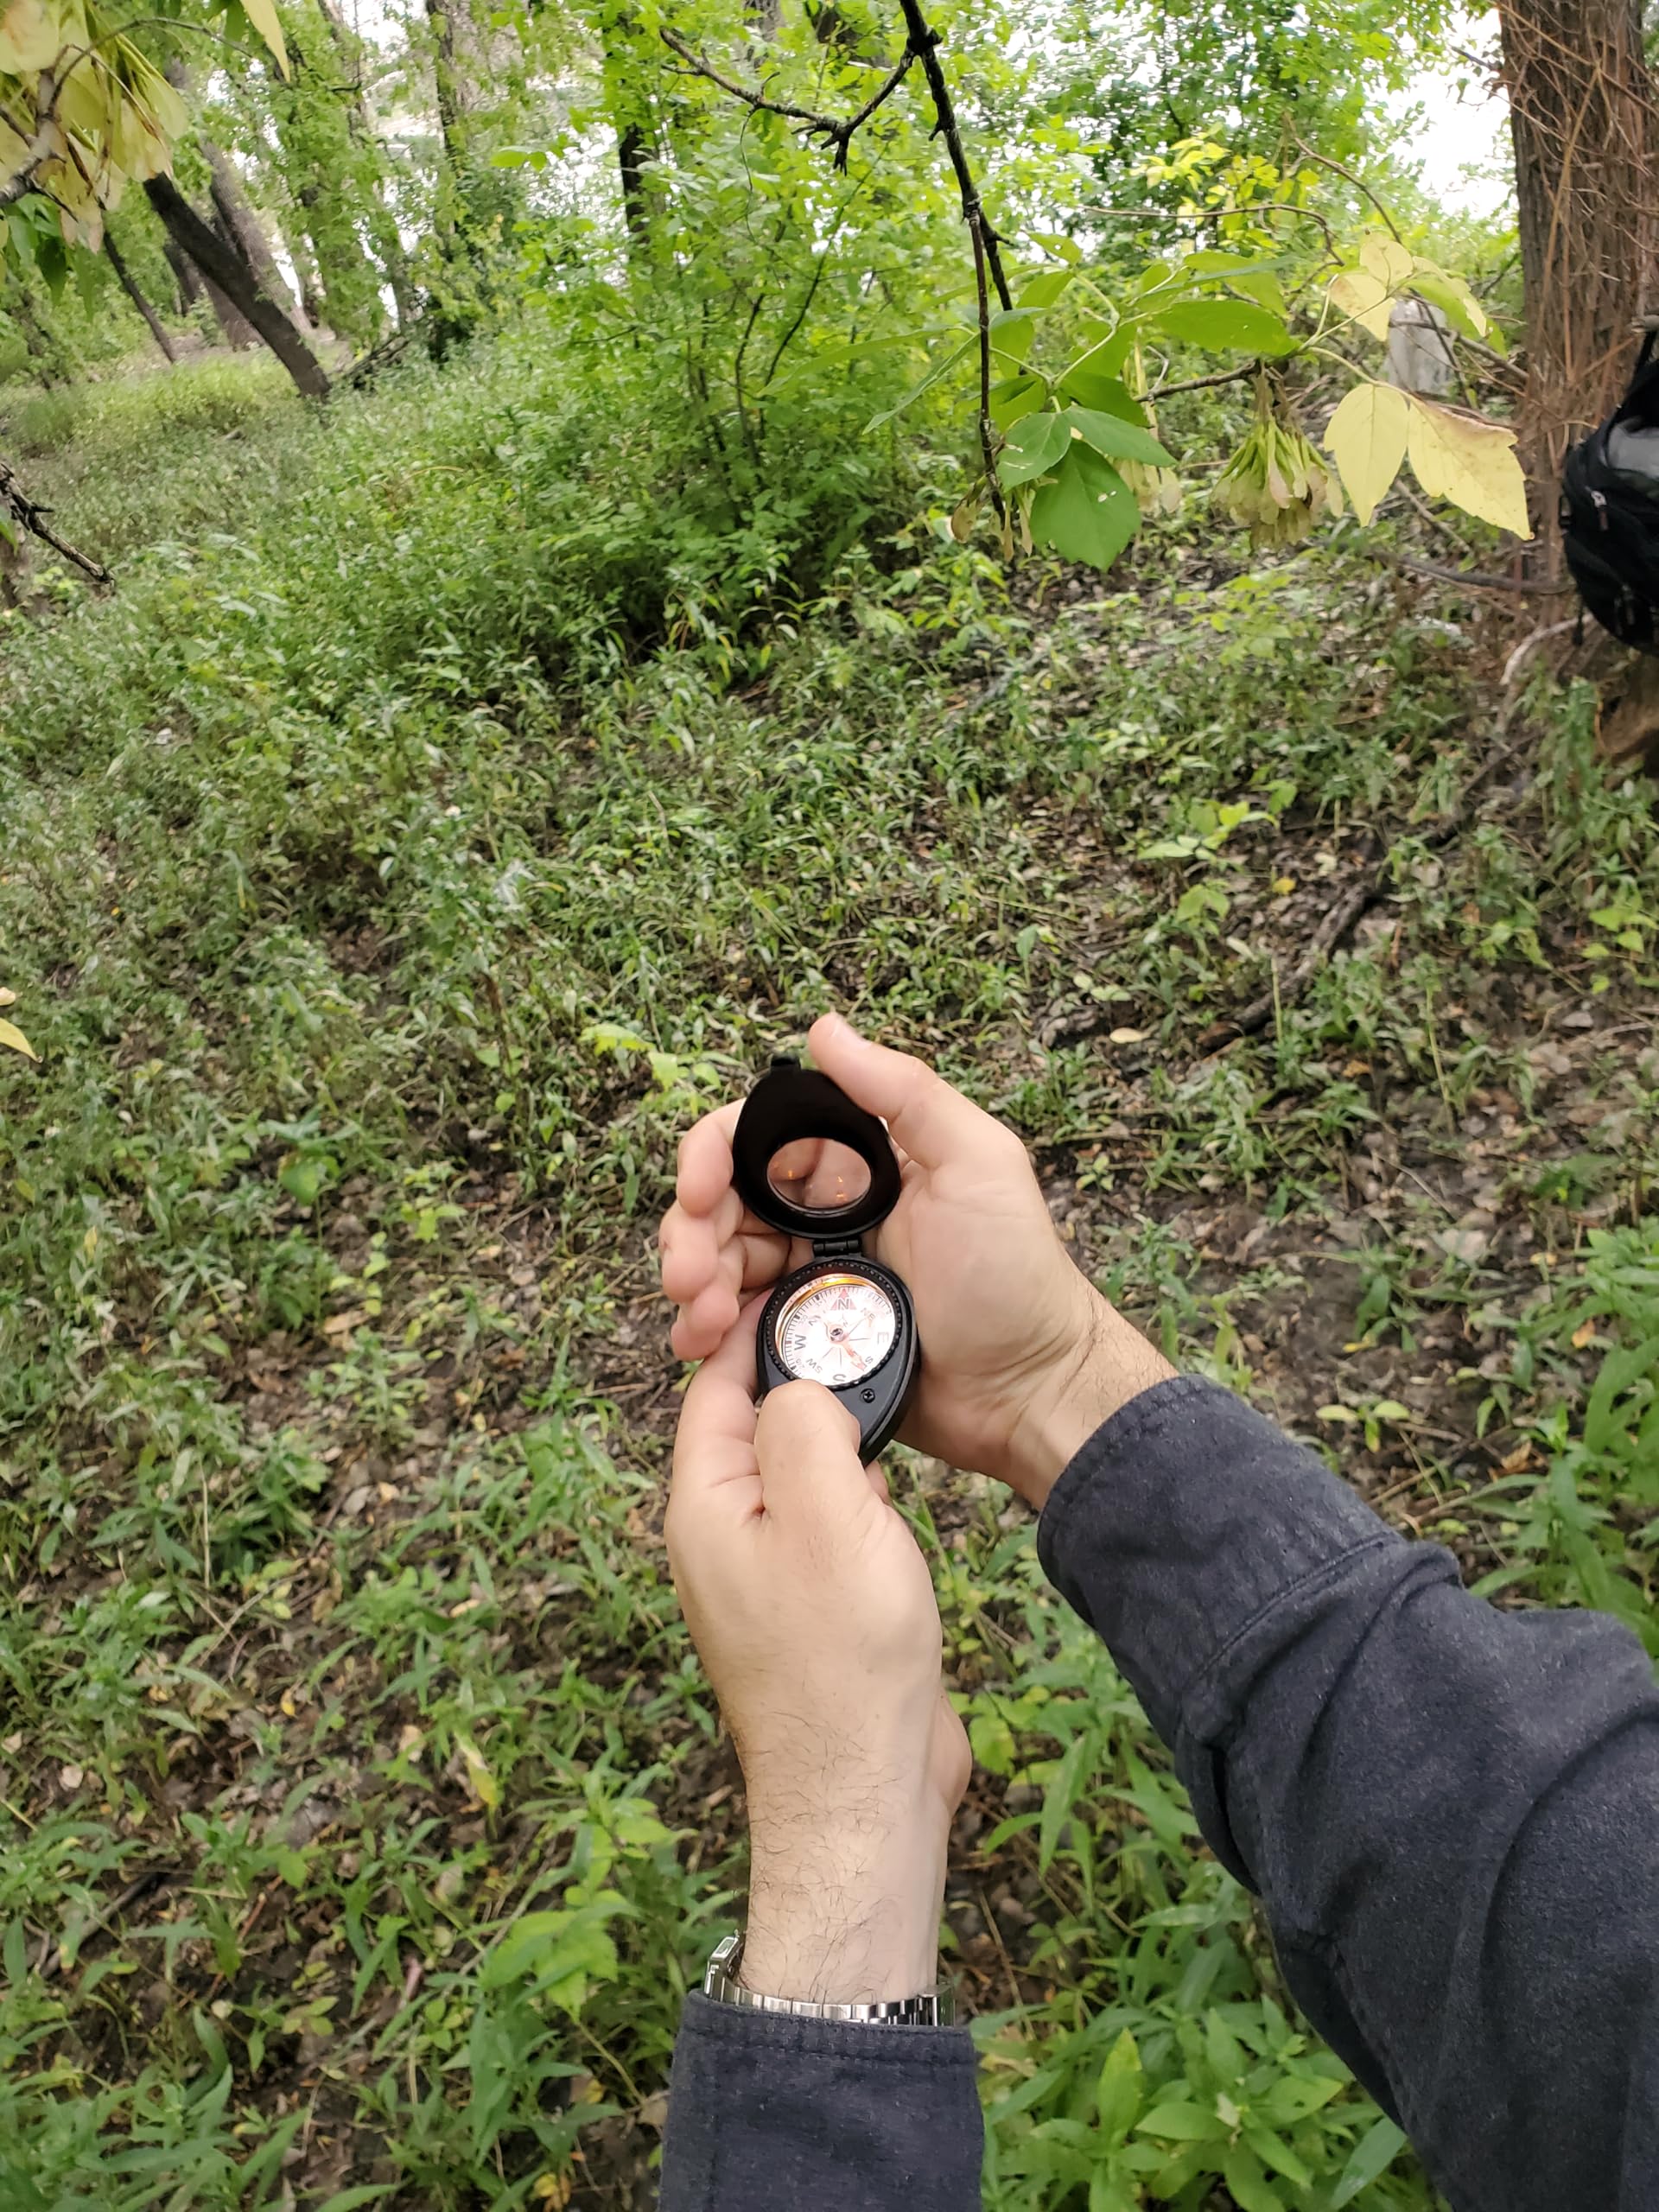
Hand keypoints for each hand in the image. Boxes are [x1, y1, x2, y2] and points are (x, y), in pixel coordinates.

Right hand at [659, 1013, 1173, 1506]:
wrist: (1029, 1393)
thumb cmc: (1014, 1276)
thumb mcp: (977, 1163)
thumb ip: (904, 1092)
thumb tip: (824, 1028)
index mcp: (858, 1163)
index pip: (758, 1137)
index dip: (713, 1155)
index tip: (698, 1190)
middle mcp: (825, 1214)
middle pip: (724, 1202)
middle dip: (691, 1230)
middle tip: (689, 1275)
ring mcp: (811, 1278)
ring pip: (720, 1263)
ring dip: (692, 1281)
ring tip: (698, 1318)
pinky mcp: (805, 1338)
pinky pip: (737, 1325)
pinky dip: (707, 1331)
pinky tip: (699, 1346)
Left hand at [667, 1304, 968, 2004]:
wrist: (866, 1793)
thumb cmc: (844, 1662)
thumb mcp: (829, 1515)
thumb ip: (806, 1426)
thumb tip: (802, 1382)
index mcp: (705, 1510)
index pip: (716, 1391)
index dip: (757, 1331)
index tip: (805, 1285)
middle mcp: (722, 1541)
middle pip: (753, 1427)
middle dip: (800, 1377)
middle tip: (858, 1327)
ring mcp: (765, 1581)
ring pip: (794, 1477)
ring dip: (833, 1437)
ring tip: (881, 1389)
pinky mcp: (810, 1613)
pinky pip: (824, 1526)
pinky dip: (855, 1495)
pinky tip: (893, 1490)